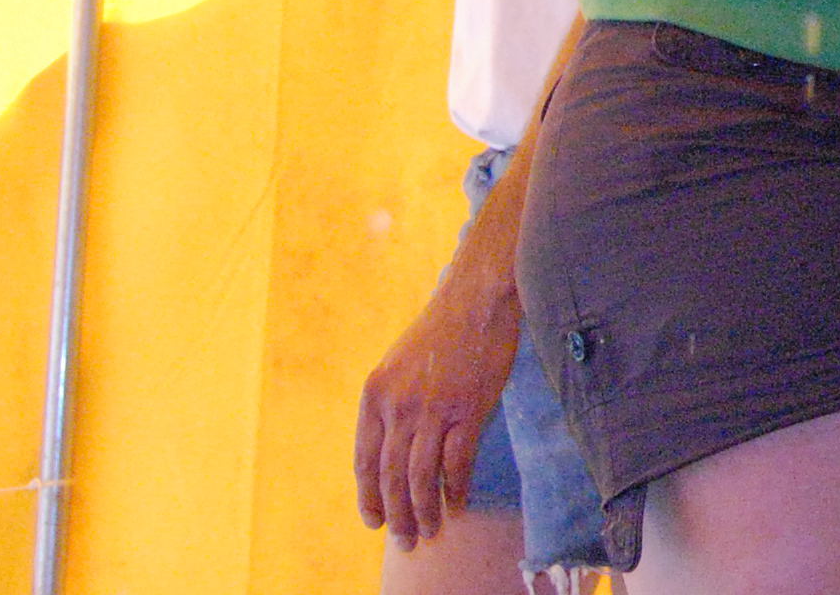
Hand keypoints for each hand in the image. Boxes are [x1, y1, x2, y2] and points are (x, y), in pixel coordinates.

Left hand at [354, 257, 521, 549]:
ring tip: (430, 529)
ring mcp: (432, 408)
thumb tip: (392, 448)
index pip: (364, 461)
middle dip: (396, 515)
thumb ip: (391, 404)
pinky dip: (454, 487)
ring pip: (420, 476)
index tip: (375, 520)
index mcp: (374, 395)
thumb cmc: (441, 330)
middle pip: (390, 476)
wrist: (475, 297)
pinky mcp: (467, 407)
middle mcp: (397, 406)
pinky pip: (456, 461)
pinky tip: (456, 502)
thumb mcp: (398, 365)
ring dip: (424, 509)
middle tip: (405, 541)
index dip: (368, 496)